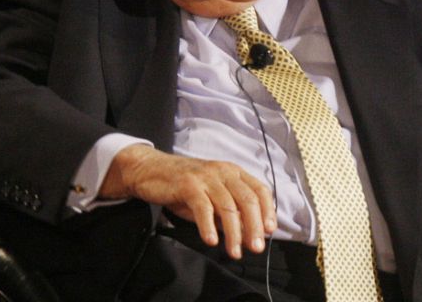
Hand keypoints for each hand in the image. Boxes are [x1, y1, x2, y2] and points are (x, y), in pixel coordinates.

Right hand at [100, 145, 275, 258]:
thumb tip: (246, 234)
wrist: (151, 170)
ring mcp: (206, 177)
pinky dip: (208, 226)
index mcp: (234, 172)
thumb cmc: (185, 186)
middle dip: (254, 226)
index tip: (270, 230)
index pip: (260, 190)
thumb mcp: (211, 198)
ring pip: (228, 206)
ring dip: (234, 232)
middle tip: (256, 247)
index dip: (268, 211)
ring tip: (234, 251)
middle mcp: (224, 172)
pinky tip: (211, 240)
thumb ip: (228, 213)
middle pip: (248, 200)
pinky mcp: (188, 184)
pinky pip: (203, 207)